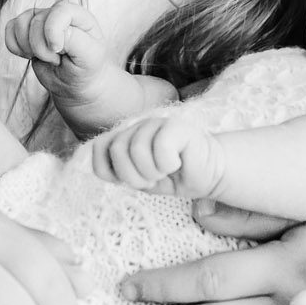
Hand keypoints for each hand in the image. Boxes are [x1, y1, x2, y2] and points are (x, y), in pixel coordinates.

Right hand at [6, 2, 128, 132]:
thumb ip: (73, 39)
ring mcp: (41, 21)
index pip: (60, 11)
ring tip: (43, 58)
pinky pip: (10, 29)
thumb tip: (51, 33)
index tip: (57, 51)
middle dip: (41, 47)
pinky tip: (28, 55)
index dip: (53, 31)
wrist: (75, 84)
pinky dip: (14, 45)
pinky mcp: (26, 30)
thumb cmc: (86, 69)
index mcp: (79, 16)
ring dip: (27, 46)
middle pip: (37, 21)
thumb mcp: (89, 57)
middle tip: (56, 60)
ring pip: (20, 23)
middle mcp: (58, 14)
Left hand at [85, 116, 222, 197]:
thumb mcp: (138, 178)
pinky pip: (160, 147)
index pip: (99, 148)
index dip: (109, 170)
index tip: (127, 181)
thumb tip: (98, 166)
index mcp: (126, 136)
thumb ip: (117, 169)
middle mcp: (139, 126)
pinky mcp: (177, 126)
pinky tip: (177, 163)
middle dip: (133, 175)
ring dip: (151, 172)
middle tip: (152, 179)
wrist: (208, 174)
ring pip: (136, 149)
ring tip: (165, 172)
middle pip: (117, 149)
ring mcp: (157, 123)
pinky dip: (167, 164)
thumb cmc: (173, 177)